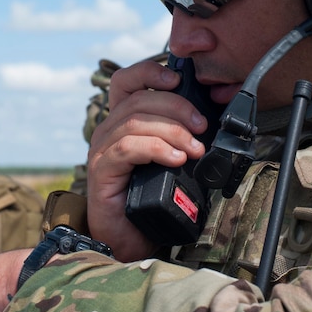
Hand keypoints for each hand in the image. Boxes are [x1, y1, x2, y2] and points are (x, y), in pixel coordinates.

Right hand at [87, 59, 206, 260]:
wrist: (130, 239)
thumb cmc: (151, 199)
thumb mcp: (170, 159)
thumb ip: (180, 137)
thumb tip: (209, 122)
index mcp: (123, 121)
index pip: (128, 82)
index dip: (150, 72)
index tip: (178, 79)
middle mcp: (108, 131)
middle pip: (140, 99)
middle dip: (177, 107)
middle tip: (201, 127)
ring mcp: (102, 150)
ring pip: (136, 121)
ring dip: (173, 131)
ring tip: (194, 149)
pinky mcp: (102, 170)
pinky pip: (129, 147)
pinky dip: (157, 148)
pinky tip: (176, 160)